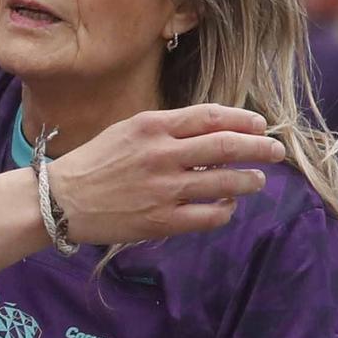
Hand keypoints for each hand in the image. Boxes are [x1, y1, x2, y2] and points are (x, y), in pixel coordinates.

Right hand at [49, 103, 286, 242]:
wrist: (61, 200)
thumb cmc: (94, 163)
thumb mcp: (127, 131)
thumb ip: (167, 129)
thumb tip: (212, 132)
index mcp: (152, 126)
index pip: (211, 116)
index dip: (243, 119)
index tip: (260, 124)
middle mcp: (161, 154)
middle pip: (227, 146)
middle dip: (260, 148)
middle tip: (276, 151)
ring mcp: (163, 189)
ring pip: (226, 182)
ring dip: (250, 180)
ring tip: (257, 181)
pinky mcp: (162, 221)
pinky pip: (210, 216)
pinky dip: (226, 209)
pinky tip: (227, 205)